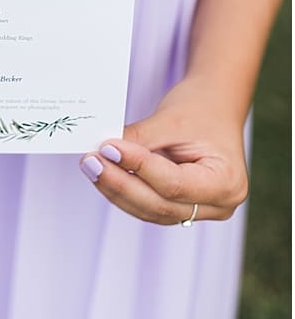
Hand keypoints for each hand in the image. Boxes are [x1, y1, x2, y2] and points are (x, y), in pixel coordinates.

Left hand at [78, 76, 248, 224]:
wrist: (214, 108)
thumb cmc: (201, 110)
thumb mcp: (171, 120)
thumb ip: (139, 139)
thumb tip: (103, 151)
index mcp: (227, 183)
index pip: (174, 184)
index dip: (138, 167)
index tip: (108, 148)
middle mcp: (218, 204)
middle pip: (160, 204)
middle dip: (120, 184)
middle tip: (90, 161)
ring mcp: (201, 210)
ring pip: (150, 210)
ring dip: (116, 190)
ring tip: (91, 165)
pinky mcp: (180, 206)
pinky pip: (148, 206)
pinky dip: (123, 192)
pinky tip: (103, 174)